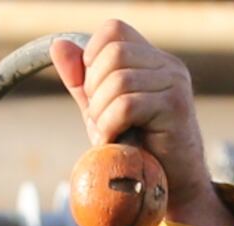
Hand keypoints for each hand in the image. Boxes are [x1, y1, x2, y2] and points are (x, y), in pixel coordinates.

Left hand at [53, 22, 233, 225]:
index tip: (94, 90)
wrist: (173, 186)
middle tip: (101, 118)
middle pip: (113, 52)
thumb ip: (82, 79)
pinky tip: (114, 141)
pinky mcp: (175, 107)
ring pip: (118, 80)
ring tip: (108, 133)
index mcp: (152, 59)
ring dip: (101, 112)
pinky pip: (126, 106)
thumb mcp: (103, 109)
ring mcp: (174, 83)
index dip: (93, 56)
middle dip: (95, 88)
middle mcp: (167, 65)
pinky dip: (110, 126)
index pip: (114, 30)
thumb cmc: (139, 148)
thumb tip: (58, 45)